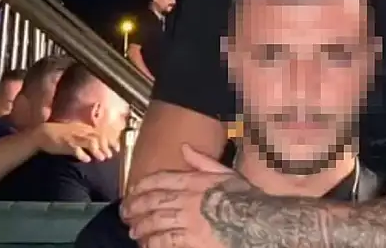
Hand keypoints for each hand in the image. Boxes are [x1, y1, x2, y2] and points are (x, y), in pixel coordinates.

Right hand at [33, 122, 118, 161]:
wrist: (42, 133)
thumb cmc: (60, 134)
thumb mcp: (75, 131)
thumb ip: (87, 136)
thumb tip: (98, 144)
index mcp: (84, 127)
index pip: (101, 132)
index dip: (110, 140)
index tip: (117, 148)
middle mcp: (80, 131)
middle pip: (98, 137)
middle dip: (106, 146)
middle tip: (110, 156)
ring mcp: (73, 136)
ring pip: (89, 142)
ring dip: (97, 150)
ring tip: (102, 158)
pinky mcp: (65, 143)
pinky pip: (75, 149)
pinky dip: (82, 155)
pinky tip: (86, 160)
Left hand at [121, 144, 248, 247]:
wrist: (260, 221)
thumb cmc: (245, 198)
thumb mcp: (225, 173)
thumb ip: (202, 161)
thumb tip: (184, 147)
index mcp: (195, 180)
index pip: (161, 179)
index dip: (142, 184)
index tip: (133, 190)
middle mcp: (188, 198)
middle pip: (153, 201)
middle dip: (135, 207)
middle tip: (125, 212)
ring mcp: (188, 220)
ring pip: (155, 221)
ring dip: (141, 226)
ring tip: (134, 231)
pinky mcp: (191, 240)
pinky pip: (165, 240)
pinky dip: (152, 242)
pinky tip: (147, 244)